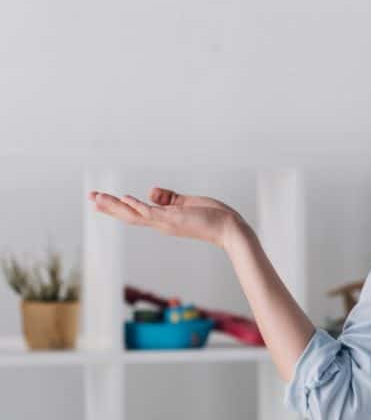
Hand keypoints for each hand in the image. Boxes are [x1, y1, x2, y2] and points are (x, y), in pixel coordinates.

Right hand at [88, 187, 246, 249]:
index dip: (118, 206)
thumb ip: (168, 198)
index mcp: (163, 219)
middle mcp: (161, 223)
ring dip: (115, 206)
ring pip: (134, 214)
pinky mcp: (174, 220)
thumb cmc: (212, 217)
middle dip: (109, 206)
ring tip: (97, 197)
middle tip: (90, 197)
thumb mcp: (187, 203)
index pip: (135, 213)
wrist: (230, 228)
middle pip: (128, 215)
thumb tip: (150, 191)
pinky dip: (137, 206)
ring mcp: (166, 223)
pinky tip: (125, 198)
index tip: (101, 199)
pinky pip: (152, 213)